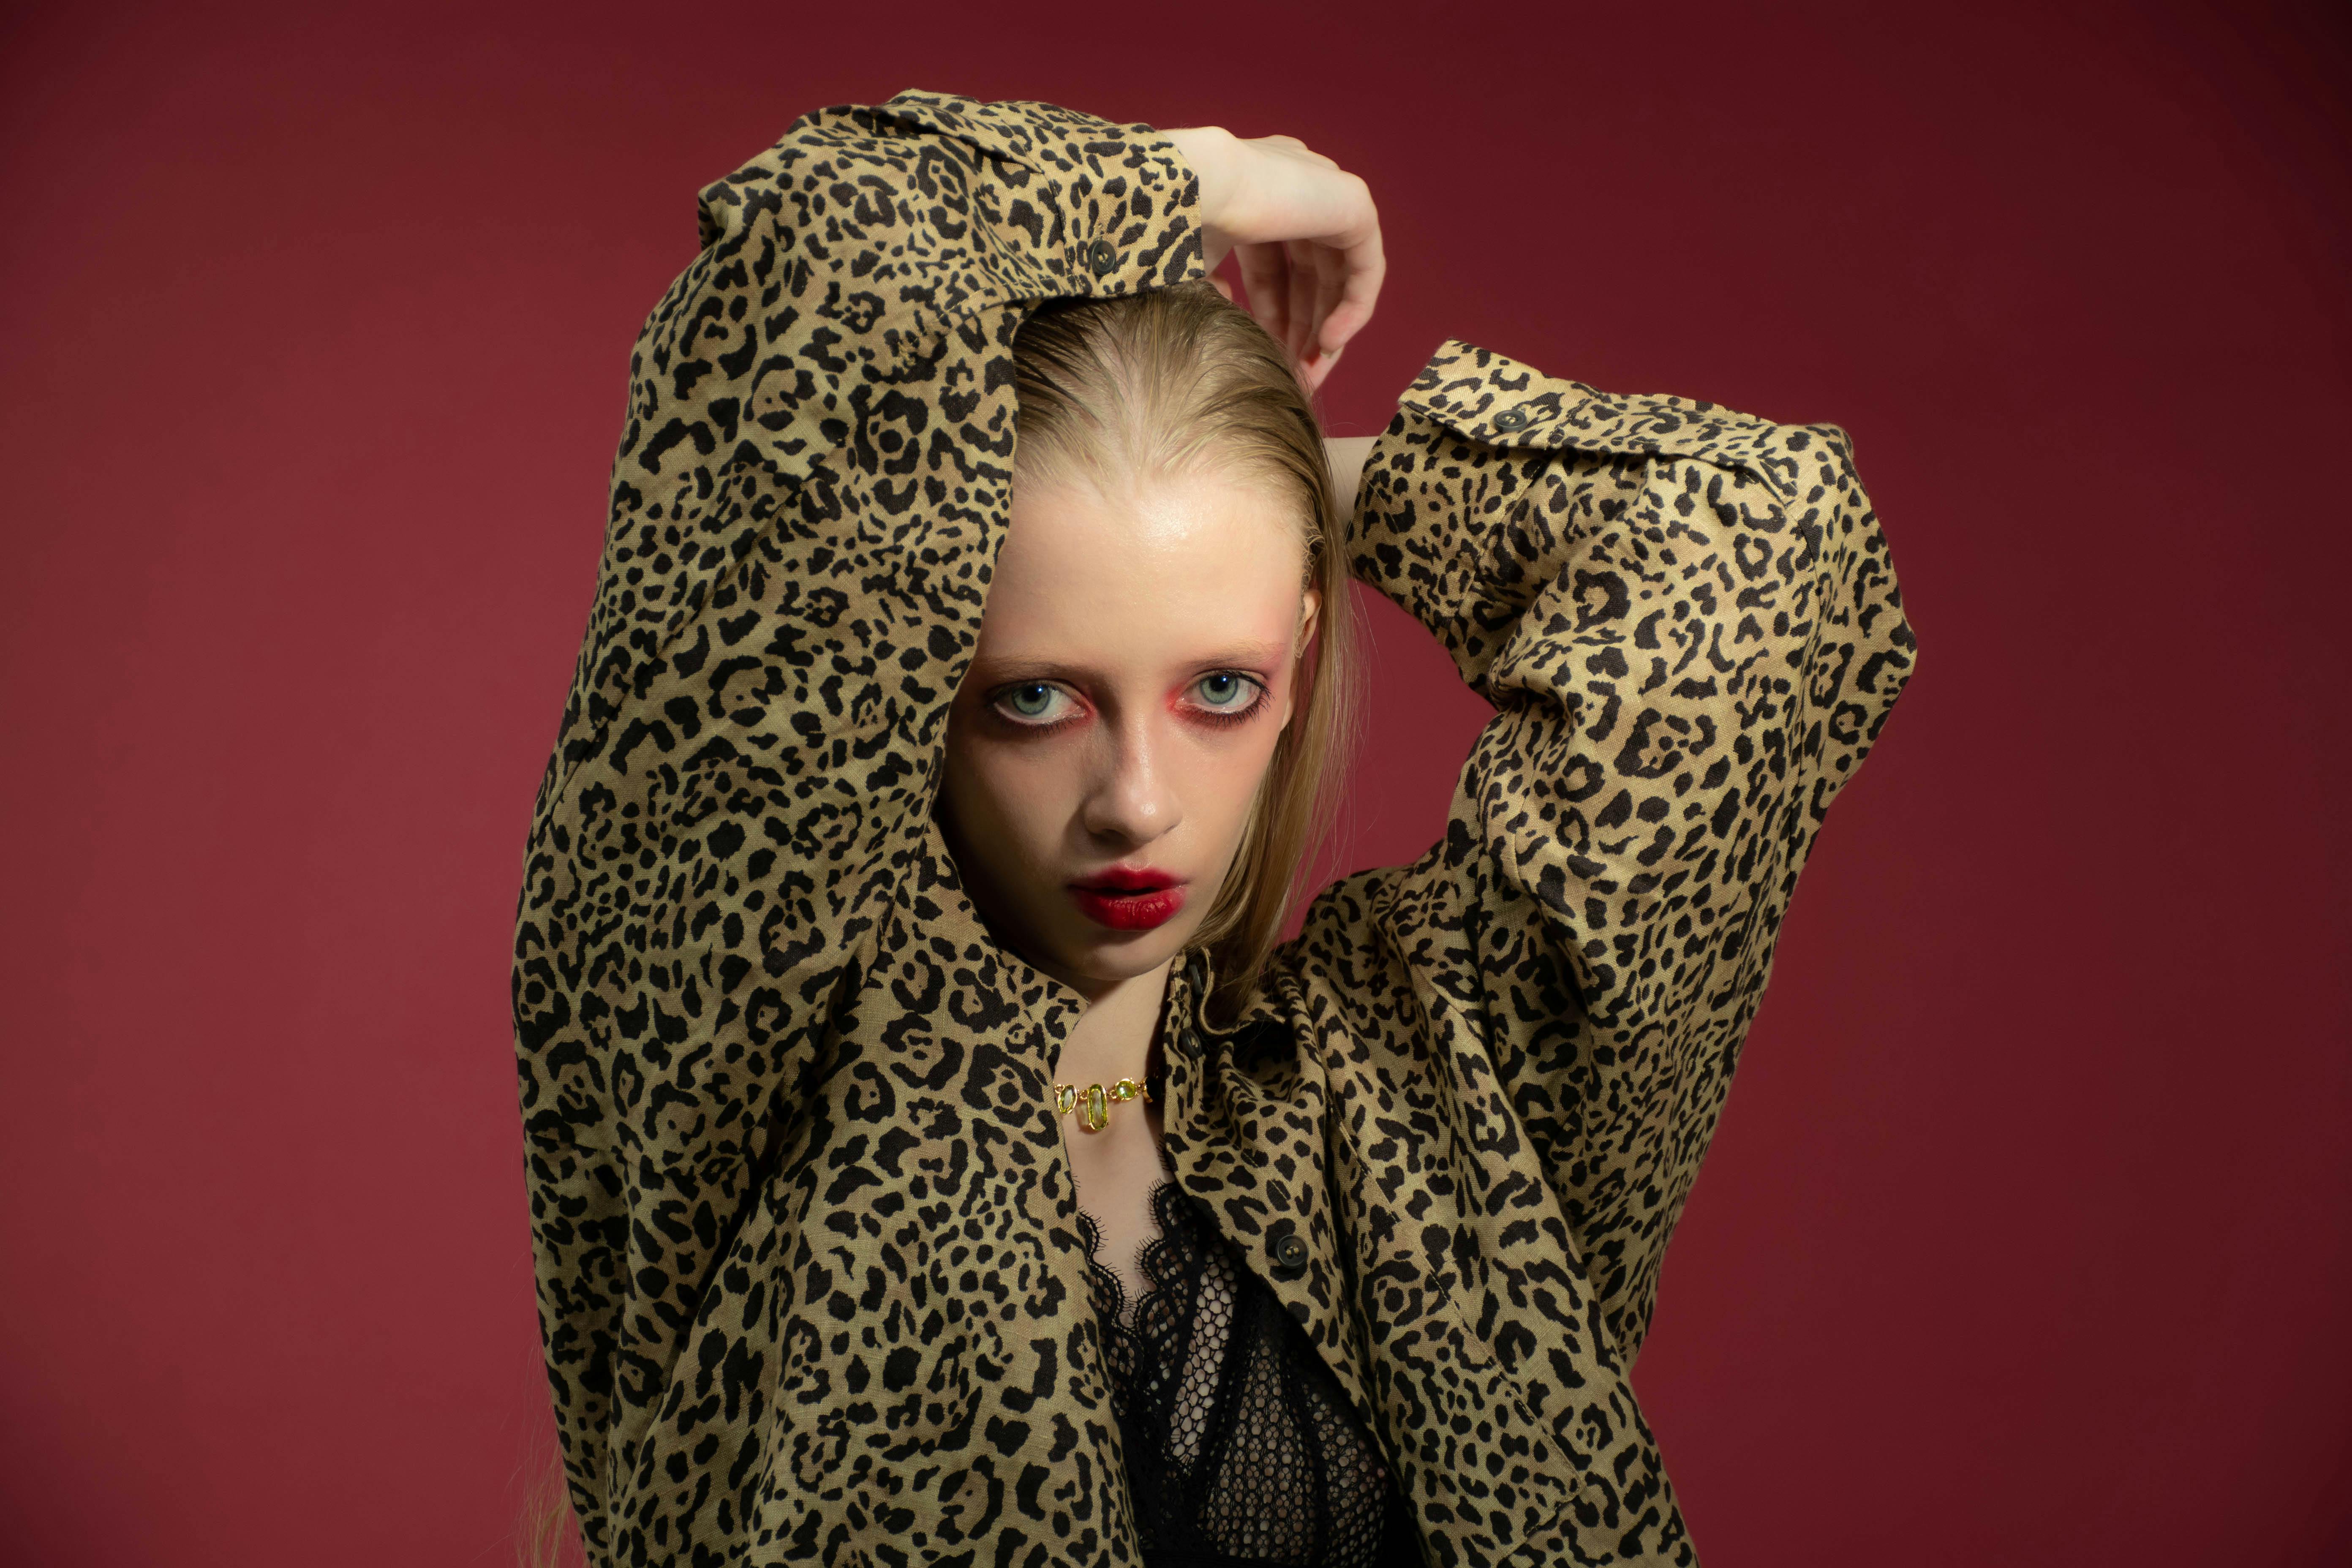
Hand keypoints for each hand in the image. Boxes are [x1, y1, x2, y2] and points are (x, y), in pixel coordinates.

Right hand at [1164, 126, 1383, 394]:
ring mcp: (1329, 191)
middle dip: (1301, 330)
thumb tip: (1226, 305)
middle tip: (1296, 377)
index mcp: (1261, 192)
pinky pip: (1366, 267)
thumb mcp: (1196, 263)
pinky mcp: (1353, 203)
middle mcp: (1299, 187)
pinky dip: (1352, 309)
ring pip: (1338, 276)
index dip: (1275, 317)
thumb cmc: (1179, 221)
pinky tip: (1328, 344)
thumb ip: (1214, 284)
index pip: (1278, 265)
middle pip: (1310, 274)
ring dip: (1324, 329)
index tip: (1272, 360)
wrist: (1194, 186)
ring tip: (1309, 373)